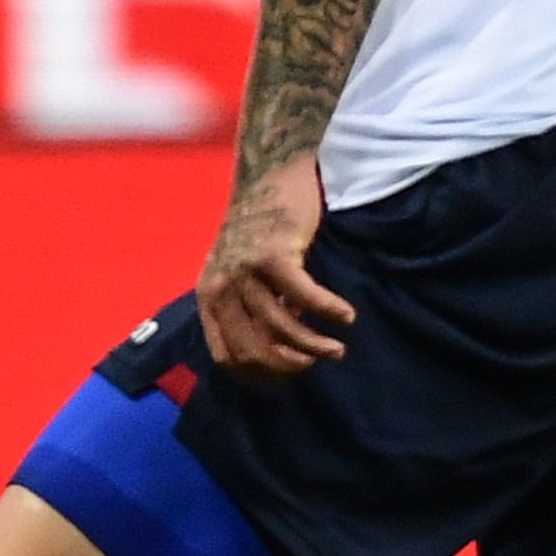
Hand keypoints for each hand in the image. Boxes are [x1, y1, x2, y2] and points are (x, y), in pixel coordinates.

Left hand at [197, 154, 351, 379]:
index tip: (290, 377)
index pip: (227, 356)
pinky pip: (305, 296)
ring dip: (314, 345)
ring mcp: (244, 271)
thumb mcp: (242, 274)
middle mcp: (219, 287)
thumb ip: (250, 309)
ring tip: (338, 350)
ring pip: (281, 326)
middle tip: (318, 364)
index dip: (260, 374)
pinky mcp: (273, 254)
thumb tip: (279, 352)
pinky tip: (346, 316)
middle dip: (289, 365)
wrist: (270, 178)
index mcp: (208, 297)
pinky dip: (328, 311)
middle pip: (253, 349)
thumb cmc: (262, 230)